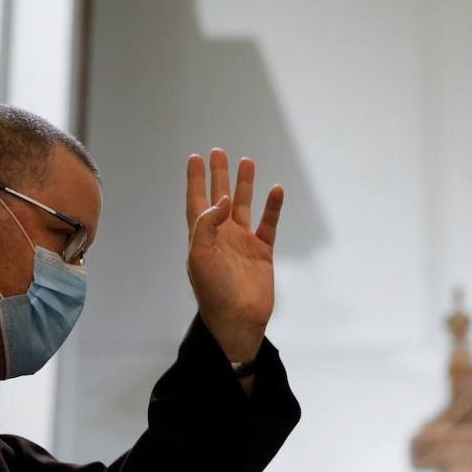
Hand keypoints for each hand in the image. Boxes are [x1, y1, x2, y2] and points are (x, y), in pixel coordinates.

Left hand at [185, 149, 284, 362]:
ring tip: (248, 161)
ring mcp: (243, 243)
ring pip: (244, 206)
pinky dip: (273, 208)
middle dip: (219, 175)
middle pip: (220, 198)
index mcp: (202, 237)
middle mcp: (222, 235)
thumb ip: (207, 225)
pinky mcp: (262, 252)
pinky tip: (276, 190)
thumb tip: (223, 199)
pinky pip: (268, 224)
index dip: (195, 180)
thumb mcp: (200, 256)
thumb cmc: (214, 291)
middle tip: (219, 152)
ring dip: (245, 185)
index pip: (197, 201)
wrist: (238, 319)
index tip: (196, 158)